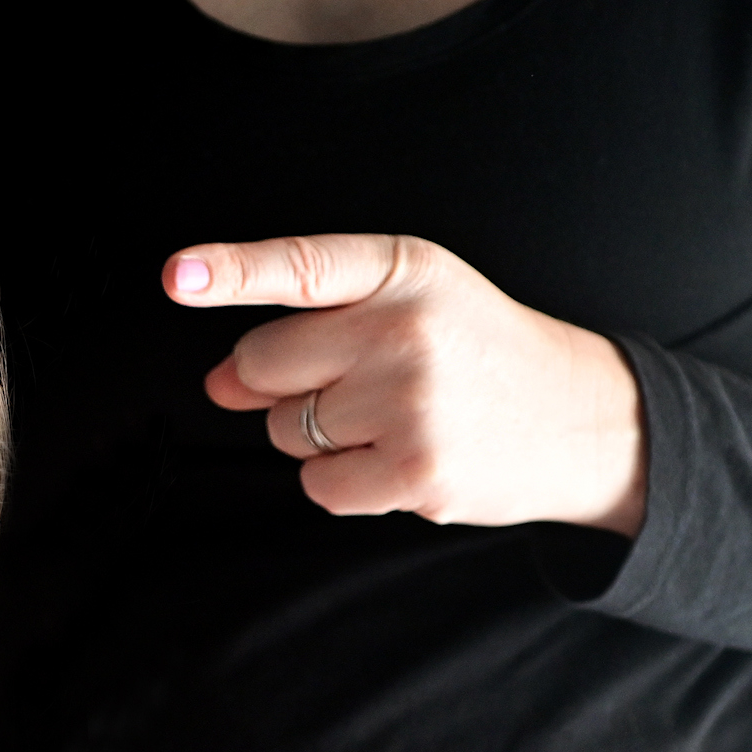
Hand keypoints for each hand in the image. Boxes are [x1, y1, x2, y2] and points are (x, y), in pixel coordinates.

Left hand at [163, 233, 646, 534]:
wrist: (574, 416)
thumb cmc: (472, 351)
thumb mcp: (407, 305)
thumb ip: (308, 328)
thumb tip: (219, 384)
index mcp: (404, 270)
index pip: (301, 266)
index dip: (230, 272)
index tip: (177, 277)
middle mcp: (406, 329)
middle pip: (263, 363)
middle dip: (279, 382)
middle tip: (349, 381)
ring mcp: (412, 403)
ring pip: (286, 429)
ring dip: (316, 434)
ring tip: (390, 417)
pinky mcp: (414, 472)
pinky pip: (318, 485)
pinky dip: (341, 481)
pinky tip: (395, 457)